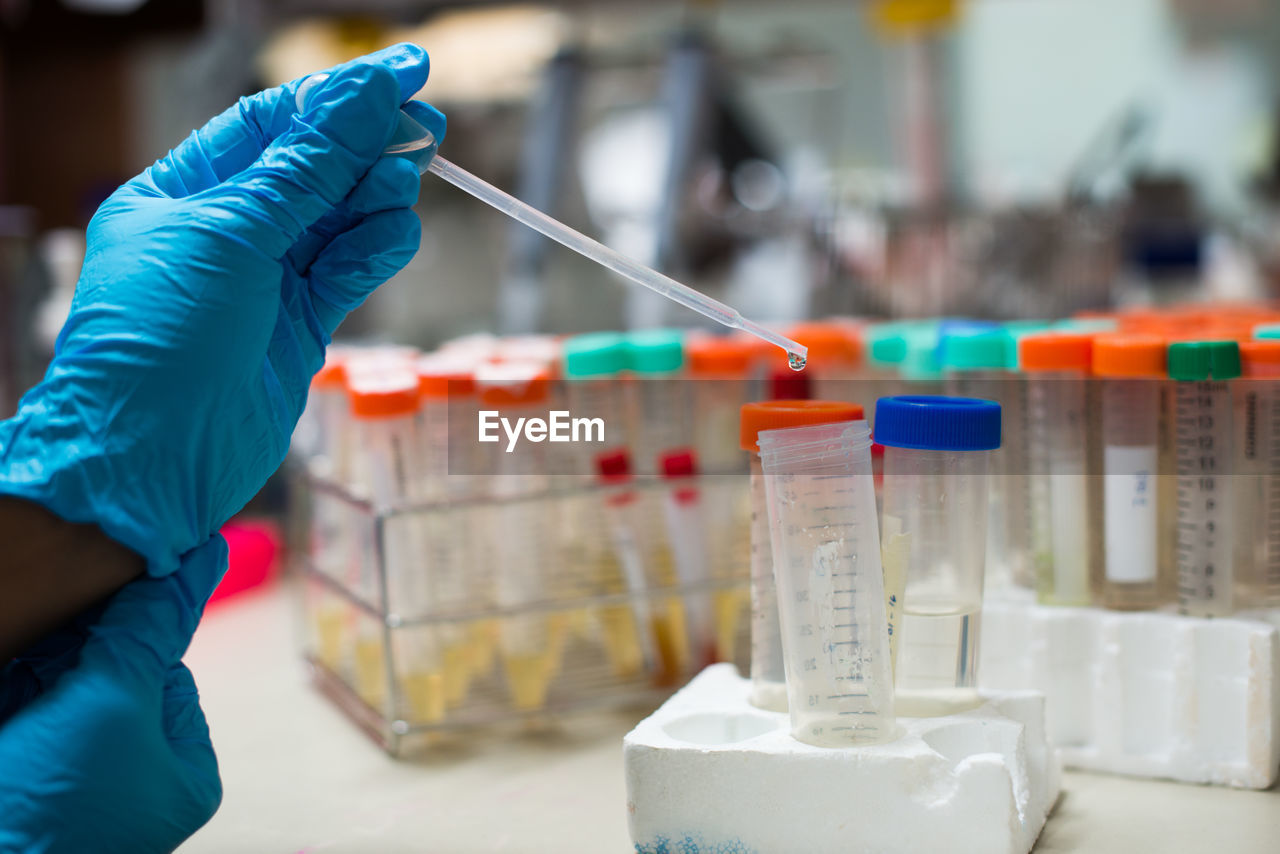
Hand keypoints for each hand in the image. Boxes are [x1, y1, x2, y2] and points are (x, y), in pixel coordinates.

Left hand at [0, 43, 445, 576]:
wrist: (154, 460)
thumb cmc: (162, 341)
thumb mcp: (232, 235)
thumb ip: (309, 169)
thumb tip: (366, 96)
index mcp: (184, 193)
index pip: (272, 125)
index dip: (339, 97)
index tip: (404, 72)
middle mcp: (226, 232)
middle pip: (314, 168)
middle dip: (368, 145)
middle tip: (427, 125)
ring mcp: (265, 280)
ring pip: (339, 220)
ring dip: (375, 198)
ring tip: (404, 183)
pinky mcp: (300, 325)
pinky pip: (350, 271)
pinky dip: (377, 250)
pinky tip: (395, 232)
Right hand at [0, 537, 225, 853]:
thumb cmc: (54, 806)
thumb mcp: (112, 701)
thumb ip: (151, 629)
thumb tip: (202, 556)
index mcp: (183, 769)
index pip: (168, 672)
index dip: (129, 635)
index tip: (104, 592)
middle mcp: (137, 776)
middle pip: (113, 678)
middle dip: (77, 648)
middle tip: (53, 620)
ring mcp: (78, 779)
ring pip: (63, 691)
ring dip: (40, 660)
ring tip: (25, 660)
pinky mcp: (26, 775)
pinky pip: (25, 706)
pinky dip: (13, 681)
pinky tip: (7, 674)